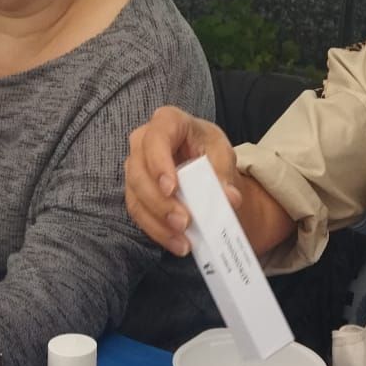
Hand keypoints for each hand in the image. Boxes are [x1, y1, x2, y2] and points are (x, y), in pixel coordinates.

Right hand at [124, 106, 240, 255]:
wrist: (205, 168)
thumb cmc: (210, 153)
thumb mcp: (223, 156)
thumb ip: (224, 174)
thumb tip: (229, 198)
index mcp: (168, 122)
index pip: (156, 138)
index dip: (159, 163)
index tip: (172, 188)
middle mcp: (144, 142)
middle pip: (138, 171)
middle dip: (160, 201)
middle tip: (183, 222)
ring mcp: (136, 167)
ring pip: (135, 196)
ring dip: (158, 221)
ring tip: (183, 240)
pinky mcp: (135, 192)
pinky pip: (139, 213)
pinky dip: (158, 231)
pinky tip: (177, 243)